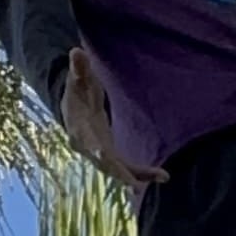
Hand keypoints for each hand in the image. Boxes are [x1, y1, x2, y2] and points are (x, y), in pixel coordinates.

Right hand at [61, 47, 166, 188]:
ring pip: (118, 170)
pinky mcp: (110, 154)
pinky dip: (141, 173)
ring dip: (137, 176)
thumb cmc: (77, 88)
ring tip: (163, 177)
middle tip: (136, 184)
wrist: (73, 105)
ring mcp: (100, 153)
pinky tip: (162, 176)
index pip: (88, 142)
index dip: (96, 151)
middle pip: (104, 163)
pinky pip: (126, 167)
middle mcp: (88, 147)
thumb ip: (79, 68)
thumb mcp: (78, 78)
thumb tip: (75, 51)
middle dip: (119, 173)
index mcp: (79, 129)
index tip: (104, 157)